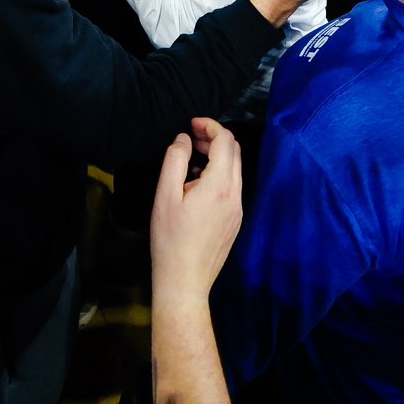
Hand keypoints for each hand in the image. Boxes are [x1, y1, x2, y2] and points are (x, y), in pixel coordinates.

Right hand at [150, 118, 242, 305]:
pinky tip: (197, 184)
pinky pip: (232, 187)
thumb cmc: (170, 239)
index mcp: (220, 185)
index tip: (192, 123)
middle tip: (190, 137)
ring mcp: (238, 210)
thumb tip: (183, 139)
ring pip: (235, 170)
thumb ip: (175, 161)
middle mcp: (236, 195)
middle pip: (234, 152)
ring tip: (191, 159)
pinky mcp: (235, 221)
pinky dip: (219, 174)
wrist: (184, 281)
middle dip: (215, 138)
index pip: (225, 142)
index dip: (210, 126)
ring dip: (217, 156)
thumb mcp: (165, 196)